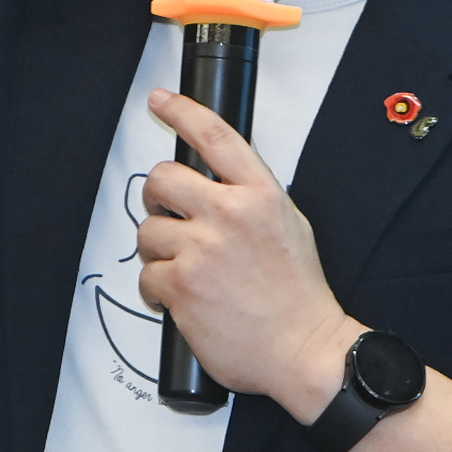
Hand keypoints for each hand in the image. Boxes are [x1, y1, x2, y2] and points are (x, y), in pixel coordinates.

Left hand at [136, 89, 359, 415]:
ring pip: (148, 231)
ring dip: (158, 251)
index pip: (215, 137)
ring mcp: (202, 249)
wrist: (305, 351)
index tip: (160, 101)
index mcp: (260, 195)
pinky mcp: (181, 285)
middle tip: (169, 219)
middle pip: (162, 178)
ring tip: (186, 271)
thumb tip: (215, 181)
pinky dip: (157, 290)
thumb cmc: (299, 295)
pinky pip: (146, 274)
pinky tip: (181, 299)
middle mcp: (229, 214)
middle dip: (158, 199)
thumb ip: (251, 197)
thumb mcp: (289, 225)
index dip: (182, 112)